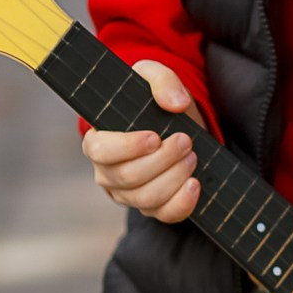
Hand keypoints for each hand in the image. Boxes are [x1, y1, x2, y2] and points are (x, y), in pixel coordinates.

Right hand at [83, 59, 203, 221]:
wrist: (176, 123)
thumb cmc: (154, 100)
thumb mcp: (154, 76)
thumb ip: (162, 81)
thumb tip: (176, 103)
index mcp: (98, 140)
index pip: (100, 151)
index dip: (127, 147)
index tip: (154, 137)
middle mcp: (108, 172)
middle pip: (128, 177)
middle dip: (162, 160)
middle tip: (184, 141)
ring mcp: (128, 194)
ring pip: (146, 198)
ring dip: (174, 177)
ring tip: (191, 157)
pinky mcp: (152, 208)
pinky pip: (164, 215)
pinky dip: (182, 203)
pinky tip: (194, 184)